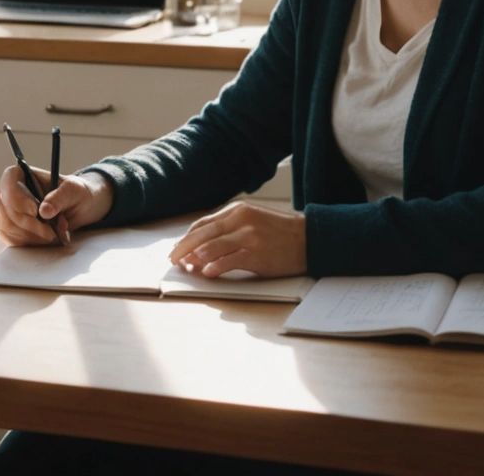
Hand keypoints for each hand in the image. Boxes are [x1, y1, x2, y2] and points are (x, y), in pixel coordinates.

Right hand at [0, 166, 112, 246]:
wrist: (79, 208)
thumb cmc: (75, 193)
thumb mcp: (72, 191)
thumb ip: (59, 198)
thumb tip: (44, 212)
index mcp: (23, 175)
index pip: (8, 181)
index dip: (16, 197)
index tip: (34, 211)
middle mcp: (10, 192)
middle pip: (5, 208)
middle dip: (28, 224)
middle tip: (50, 232)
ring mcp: (7, 211)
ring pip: (5, 226)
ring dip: (29, 236)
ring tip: (51, 236)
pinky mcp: (10, 228)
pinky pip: (8, 238)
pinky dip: (26, 243)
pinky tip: (43, 241)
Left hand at [169, 201, 306, 277]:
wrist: (309, 238)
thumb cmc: (280, 232)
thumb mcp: (253, 220)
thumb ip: (230, 228)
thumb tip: (203, 245)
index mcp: (237, 210)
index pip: (203, 224)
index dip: (187, 238)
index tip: (178, 249)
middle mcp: (240, 220)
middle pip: (202, 234)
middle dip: (183, 248)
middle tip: (173, 260)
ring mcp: (248, 236)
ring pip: (212, 247)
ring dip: (196, 258)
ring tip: (186, 267)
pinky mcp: (257, 253)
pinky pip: (230, 260)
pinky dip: (215, 266)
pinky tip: (206, 272)